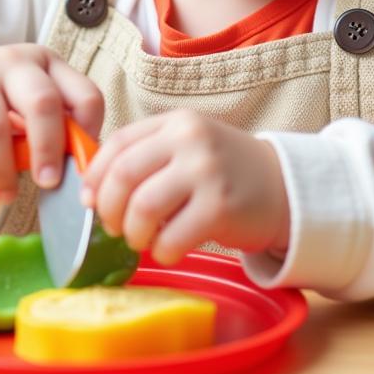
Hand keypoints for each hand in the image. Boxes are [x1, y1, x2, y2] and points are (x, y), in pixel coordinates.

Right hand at [0, 45, 103, 202]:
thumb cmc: (4, 99)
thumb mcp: (37, 99)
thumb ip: (61, 125)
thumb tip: (85, 170)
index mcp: (47, 64)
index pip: (84, 95)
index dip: (89, 135)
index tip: (82, 168)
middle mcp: (11, 64)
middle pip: (41, 102)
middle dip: (48, 149)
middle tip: (49, 183)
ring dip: (1, 170)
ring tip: (7, 194)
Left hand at [80, 109, 289, 265]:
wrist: (283, 187)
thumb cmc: (224, 173)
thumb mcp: (187, 148)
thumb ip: (147, 157)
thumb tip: (91, 191)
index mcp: (175, 122)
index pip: (117, 143)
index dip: (95, 177)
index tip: (89, 201)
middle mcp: (190, 139)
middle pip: (124, 175)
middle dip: (108, 209)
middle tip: (114, 227)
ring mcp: (206, 171)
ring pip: (143, 207)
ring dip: (133, 233)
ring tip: (142, 240)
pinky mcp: (221, 206)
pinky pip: (172, 237)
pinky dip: (162, 251)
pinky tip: (168, 250)